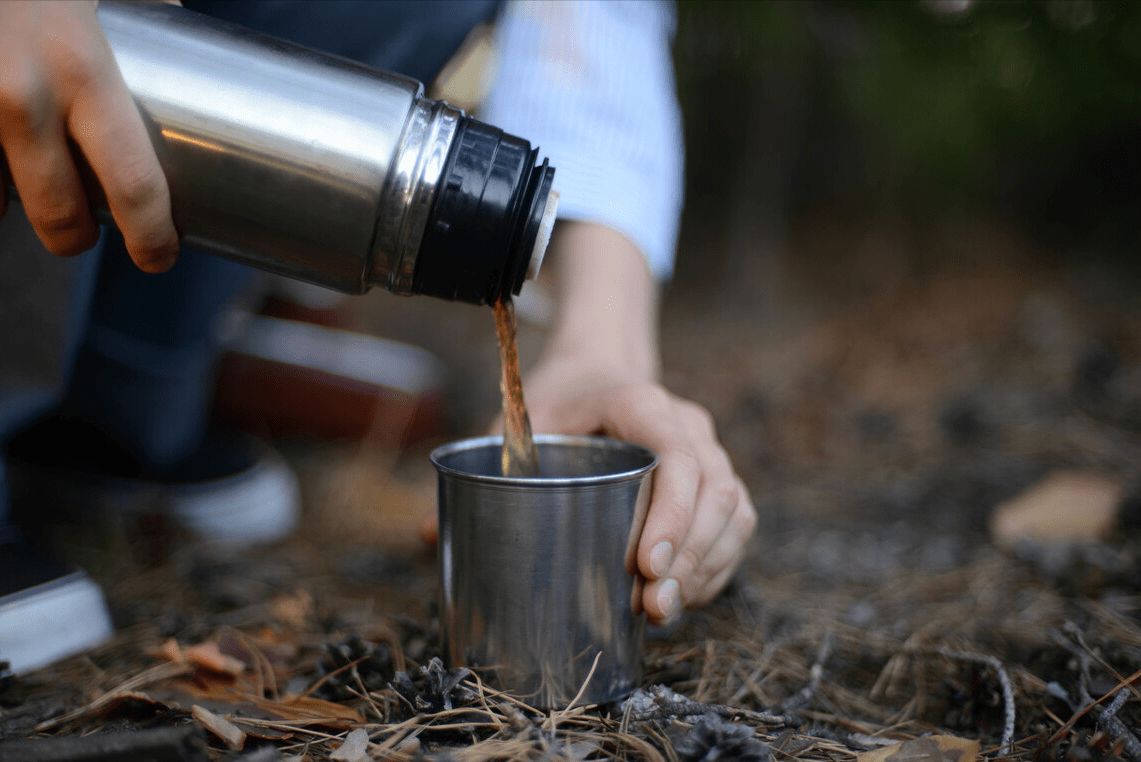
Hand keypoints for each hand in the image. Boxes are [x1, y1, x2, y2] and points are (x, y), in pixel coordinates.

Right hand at [0, 0, 177, 270]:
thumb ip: (136, 11)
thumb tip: (185, 24)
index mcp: (84, 68)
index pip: (135, 186)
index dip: (151, 237)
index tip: (158, 255)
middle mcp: (19, 96)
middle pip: (61, 217)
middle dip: (75, 235)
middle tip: (84, 231)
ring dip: (13, 201)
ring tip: (28, 180)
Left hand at [419, 222, 756, 624]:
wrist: (596, 369)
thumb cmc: (554, 400)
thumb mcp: (514, 421)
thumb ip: (478, 471)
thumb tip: (425, 535)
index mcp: (639, 401)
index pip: (676, 452)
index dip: (671, 510)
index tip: (646, 566)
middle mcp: (686, 422)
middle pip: (713, 490)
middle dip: (690, 556)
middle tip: (651, 606)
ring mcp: (708, 448)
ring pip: (732, 509)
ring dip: (707, 567)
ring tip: (664, 611)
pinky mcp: (716, 476)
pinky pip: (736, 522)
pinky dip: (719, 563)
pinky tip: (685, 595)